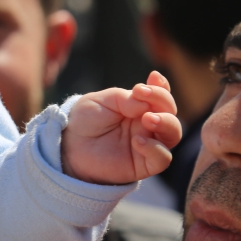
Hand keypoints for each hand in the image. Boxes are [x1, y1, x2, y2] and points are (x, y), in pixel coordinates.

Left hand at [61, 71, 180, 184]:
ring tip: (148, 119)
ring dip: (165, 122)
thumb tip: (145, 102)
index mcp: (139, 107)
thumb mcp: (101, 101)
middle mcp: (147, 124)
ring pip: (172, 133)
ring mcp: (147, 143)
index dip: (162, 86)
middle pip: (170, 112)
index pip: (160, 96)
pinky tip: (138, 141)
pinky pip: (162, 158)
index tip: (153, 77)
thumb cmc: (84, 120)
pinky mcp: (143, 164)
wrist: (68, 145)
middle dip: (164, 101)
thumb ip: (125, 99)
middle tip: (144, 96)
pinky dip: (155, 148)